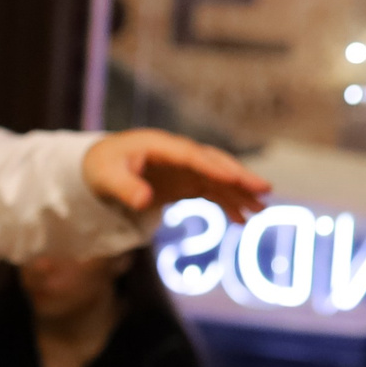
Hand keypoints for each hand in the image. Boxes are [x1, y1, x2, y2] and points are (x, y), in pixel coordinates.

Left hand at [83, 129, 268, 223]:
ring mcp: (185, 168)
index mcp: (160, 146)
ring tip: (260, 210)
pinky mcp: (187, 182)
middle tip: (264, 190)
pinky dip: (227, 204)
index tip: (234, 178)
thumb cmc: (102, 167)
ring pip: (218, 178)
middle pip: (214, 163)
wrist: (101, 166)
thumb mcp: (105, 178)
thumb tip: (144, 201)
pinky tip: (241, 220)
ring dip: (239, 193)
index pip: (191, 156)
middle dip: (239, 176)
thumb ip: (124, 188)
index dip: (212, 166)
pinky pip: (212, 192)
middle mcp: (179, 154)